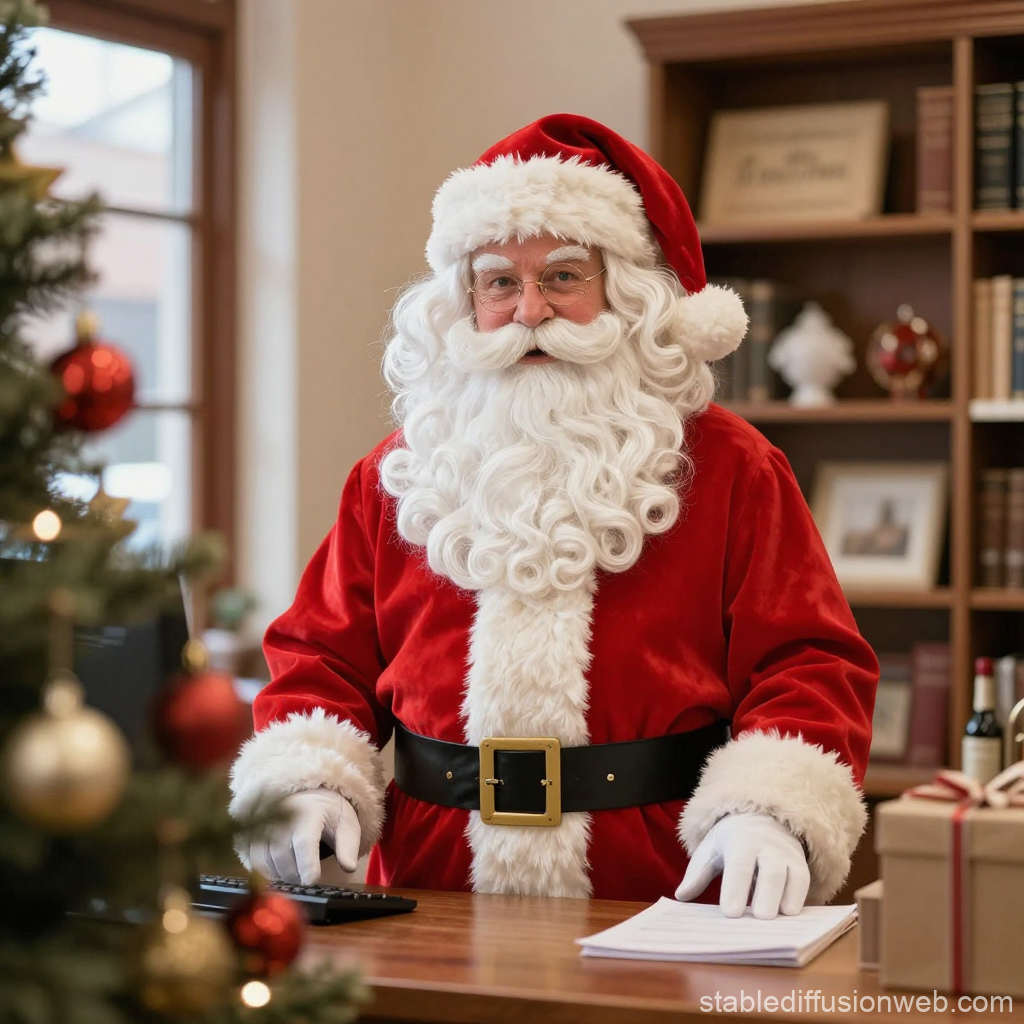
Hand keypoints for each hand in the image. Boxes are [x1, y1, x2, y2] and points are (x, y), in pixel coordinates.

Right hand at [246, 787, 360, 884]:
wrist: (307, 796)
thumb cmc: (328, 814)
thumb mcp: (346, 825)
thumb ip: (348, 847)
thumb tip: (348, 867)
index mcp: (309, 813)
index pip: (304, 841)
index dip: (307, 863)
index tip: (311, 881)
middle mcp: (281, 817)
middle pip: (283, 856)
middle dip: (296, 875)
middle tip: (308, 880)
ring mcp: (264, 826)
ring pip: (267, 861)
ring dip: (283, 876)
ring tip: (298, 875)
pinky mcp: (253, 836)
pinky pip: (256, 862)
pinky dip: (268, 873)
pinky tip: (282, 873)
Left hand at [674, 812, 808, 918]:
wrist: (760, 818)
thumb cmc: (730, 841)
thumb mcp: (710, 850)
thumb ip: (697, 874)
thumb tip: (681, 895)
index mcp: (739, 841)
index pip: (739, 866)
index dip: (736, 889)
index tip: (730, 913)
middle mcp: (766, 846)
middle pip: (771, 872)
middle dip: (765, 898)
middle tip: (757, 921)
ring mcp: (786, 854)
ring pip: (793, 877)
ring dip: (784, 902)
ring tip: (773, 924)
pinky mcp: (800, 863)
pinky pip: (803, 883)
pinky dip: (797, 900)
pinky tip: (786, 917)